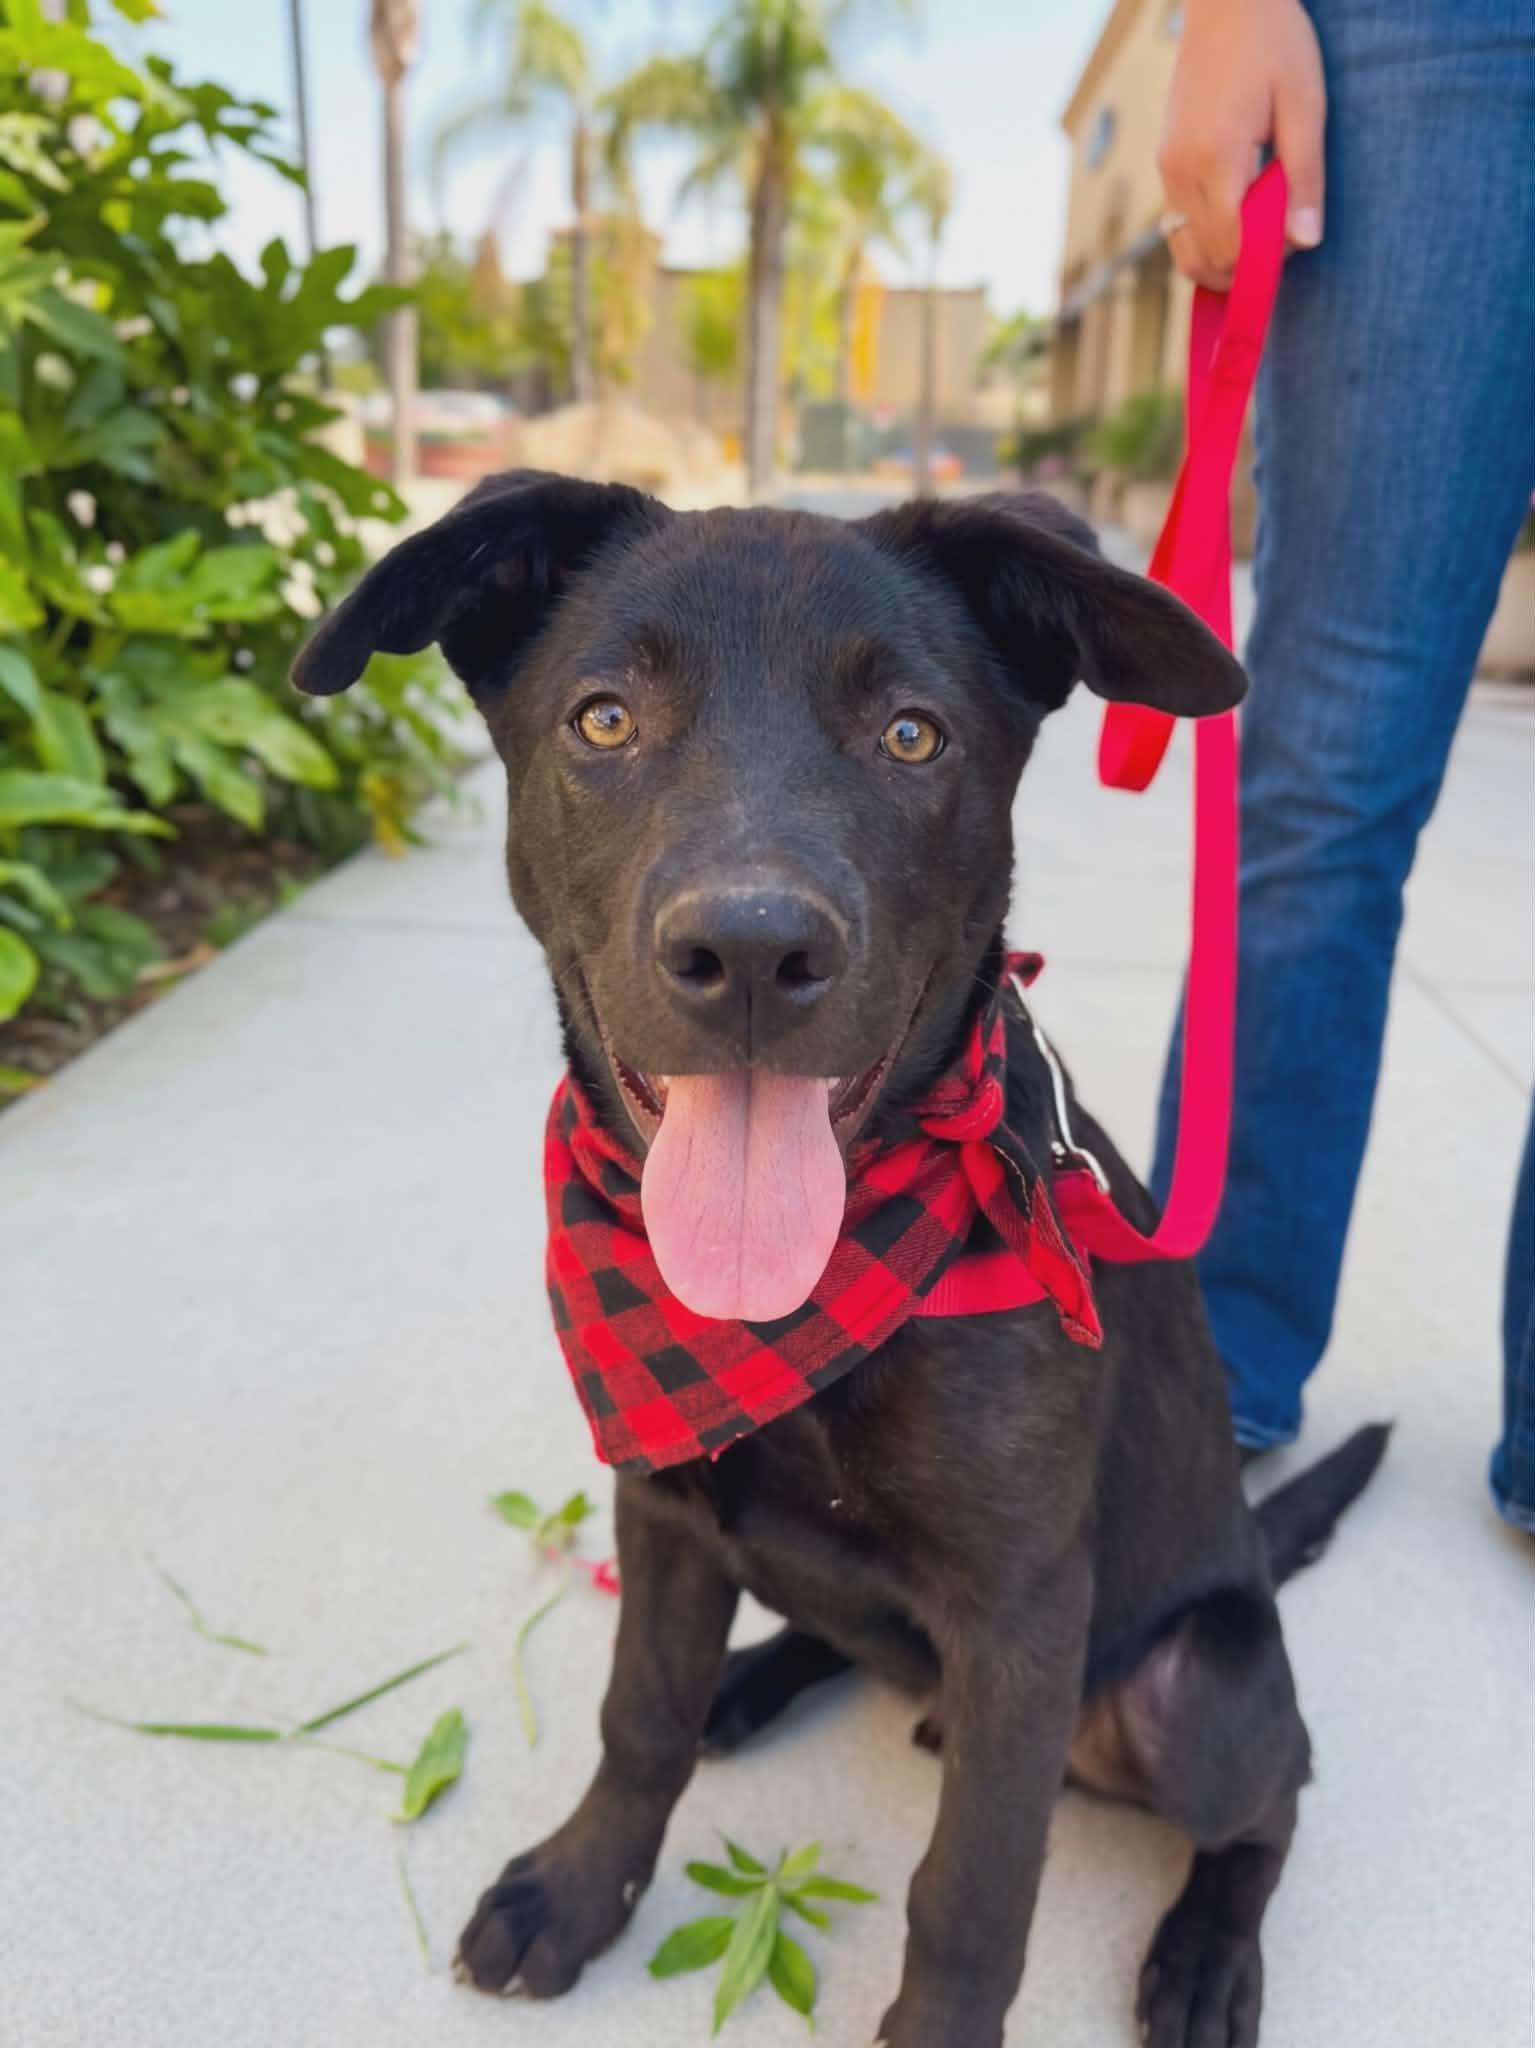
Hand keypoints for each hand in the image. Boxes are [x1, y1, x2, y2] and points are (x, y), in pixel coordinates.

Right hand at [1158, 0, 1326, 287]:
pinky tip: (1237, 224)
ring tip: (1259, 241)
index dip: (1265, 261)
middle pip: (1206, 257)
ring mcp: (1167, 169)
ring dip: (1221, 261)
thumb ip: (1304, 177)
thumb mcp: (1305, 104)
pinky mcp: (1165, 165)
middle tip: (1283, 243)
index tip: (1296, 247)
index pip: (1233, 245)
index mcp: (1216, 156)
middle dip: (1245, 267)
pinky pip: (1178, 227)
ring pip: (1185, 251)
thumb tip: (1305, 242)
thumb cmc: (1274, 42)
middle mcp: (1181, 170)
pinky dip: (1206, 240)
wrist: (1227, 2)